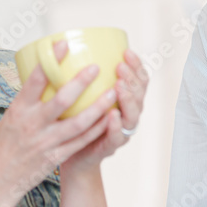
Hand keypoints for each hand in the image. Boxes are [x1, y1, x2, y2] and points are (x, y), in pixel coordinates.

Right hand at [0, 40, 121, 191]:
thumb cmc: (1, 146)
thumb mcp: (9, 119)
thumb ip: (28, 102)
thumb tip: (44, 78)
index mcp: (18, 110)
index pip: (35, 80)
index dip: (51, 61)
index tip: (64, 44)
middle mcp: (32, 125)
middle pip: (61, 100)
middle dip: (81, 82)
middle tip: (96, 67)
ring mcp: (45, 142)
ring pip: (78, 122)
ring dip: (98, 107)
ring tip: (113, 92)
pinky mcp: (55, 157)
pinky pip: (81, 141)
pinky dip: (96, 129)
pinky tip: (109, 118)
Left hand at [61, 50, 148, 174]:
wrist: (74, 159)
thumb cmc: (77, 123)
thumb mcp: (84, 97)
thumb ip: (85, 79)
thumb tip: (67, 47)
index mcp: (124, 100)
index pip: (139, 79)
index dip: (136, 66)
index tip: (127, 51)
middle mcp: (127, 114)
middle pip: (139, 95)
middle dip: (132, 79)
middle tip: (120, 66)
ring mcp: (121, 131)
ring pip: (132, 115)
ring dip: (127, 99)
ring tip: (119, 87)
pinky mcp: (110, 147)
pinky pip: (116, 138)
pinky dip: (115, 126)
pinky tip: (112, 115)